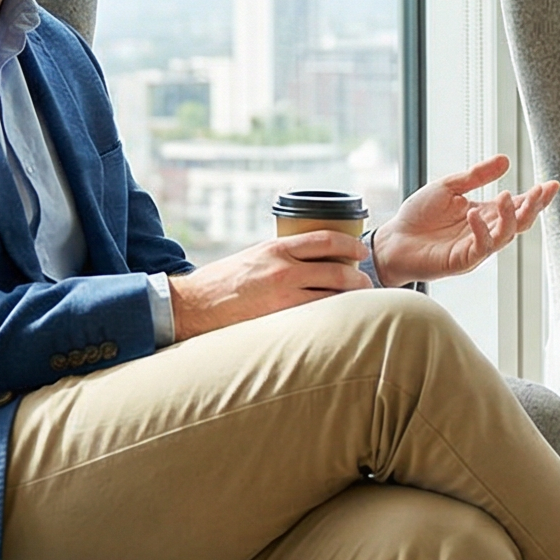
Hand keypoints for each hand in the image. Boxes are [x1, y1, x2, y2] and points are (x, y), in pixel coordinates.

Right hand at [166, 231, 373, 340]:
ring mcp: (282, 295)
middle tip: (366, 283)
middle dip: (358, 278)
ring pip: (330, 295)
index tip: (361, 250)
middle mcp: (282, 268)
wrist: (194, 304)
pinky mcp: (278, 318)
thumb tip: (311, 261)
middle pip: (336, 269)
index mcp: (276, 247)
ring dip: (349, 300)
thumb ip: (281, 257)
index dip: (350, 243)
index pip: (325, 239)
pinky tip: (338, 320)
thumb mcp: (254, 256)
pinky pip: (314, 316)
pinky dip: (330, 316)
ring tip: (358, 304)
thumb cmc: (223, 281)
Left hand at [370, 154, 557, 287]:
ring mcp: (475, 248)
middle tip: (540, 191)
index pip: (517, 206)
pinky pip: (480, 248)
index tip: (552, 184)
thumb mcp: (449, 187)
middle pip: (519, 222)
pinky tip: (474, 214)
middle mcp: (485, 232)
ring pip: (505, 236)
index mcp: (485, 214)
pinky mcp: (462, 261)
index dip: (536, 197)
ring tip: (506, 197)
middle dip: (532, 207)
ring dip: (510, 217)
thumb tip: (505, 160)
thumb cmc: (419, 215)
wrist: (392, 240)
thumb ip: (476, 176)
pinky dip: (481, 231)